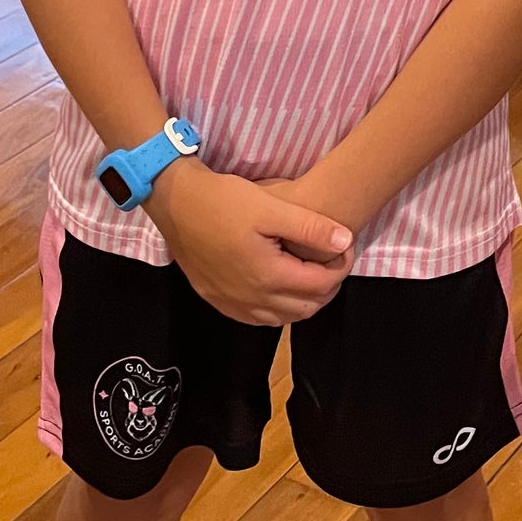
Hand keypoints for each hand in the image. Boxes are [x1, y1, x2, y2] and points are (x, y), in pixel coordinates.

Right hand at [149, 162, 353, 325]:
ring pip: (284, 318)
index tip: (344, 246)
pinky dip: (278, 308)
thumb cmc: (223, 201)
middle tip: (332, 260)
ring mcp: (233, 304)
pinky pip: (259, 319)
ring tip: (310, 271)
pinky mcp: (218, 301)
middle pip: (307, 307)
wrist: (176, 204)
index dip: (342, 266)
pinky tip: (280, 287)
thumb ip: (310, 228)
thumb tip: (345, 241)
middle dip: (328, 286)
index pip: (321, 285)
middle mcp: (251, 299)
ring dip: (304, 300)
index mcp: (268, 276)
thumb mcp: (271, 207)